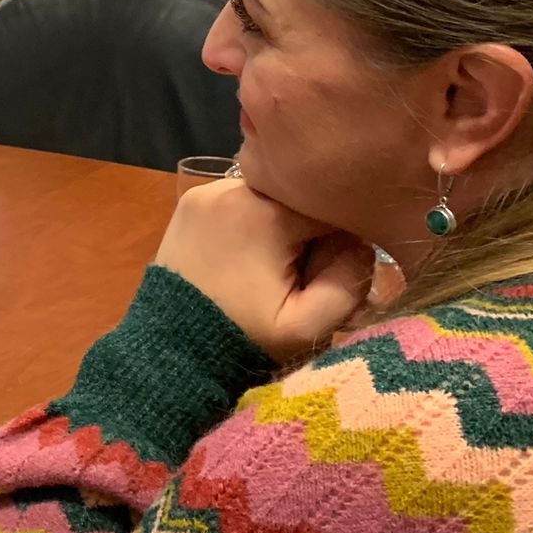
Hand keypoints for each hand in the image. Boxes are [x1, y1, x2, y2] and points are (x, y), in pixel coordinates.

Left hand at [153, 177, 374, 362]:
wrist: (172, 346)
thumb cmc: (242, 336)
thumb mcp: (307, 326)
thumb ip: (349, 282)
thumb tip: (361, 245)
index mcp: (265, 211)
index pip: (333, 208)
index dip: (344, 242)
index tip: (328, 274)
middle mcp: (234, 186)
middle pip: (301, 200)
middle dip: (311, 235)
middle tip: (298, 277)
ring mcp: (206, 190)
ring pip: (274, 198)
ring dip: (282, 227)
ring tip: (268, 270)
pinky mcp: (191, 200)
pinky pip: (242, 201)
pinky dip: (254, 223)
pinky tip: (246, 257)